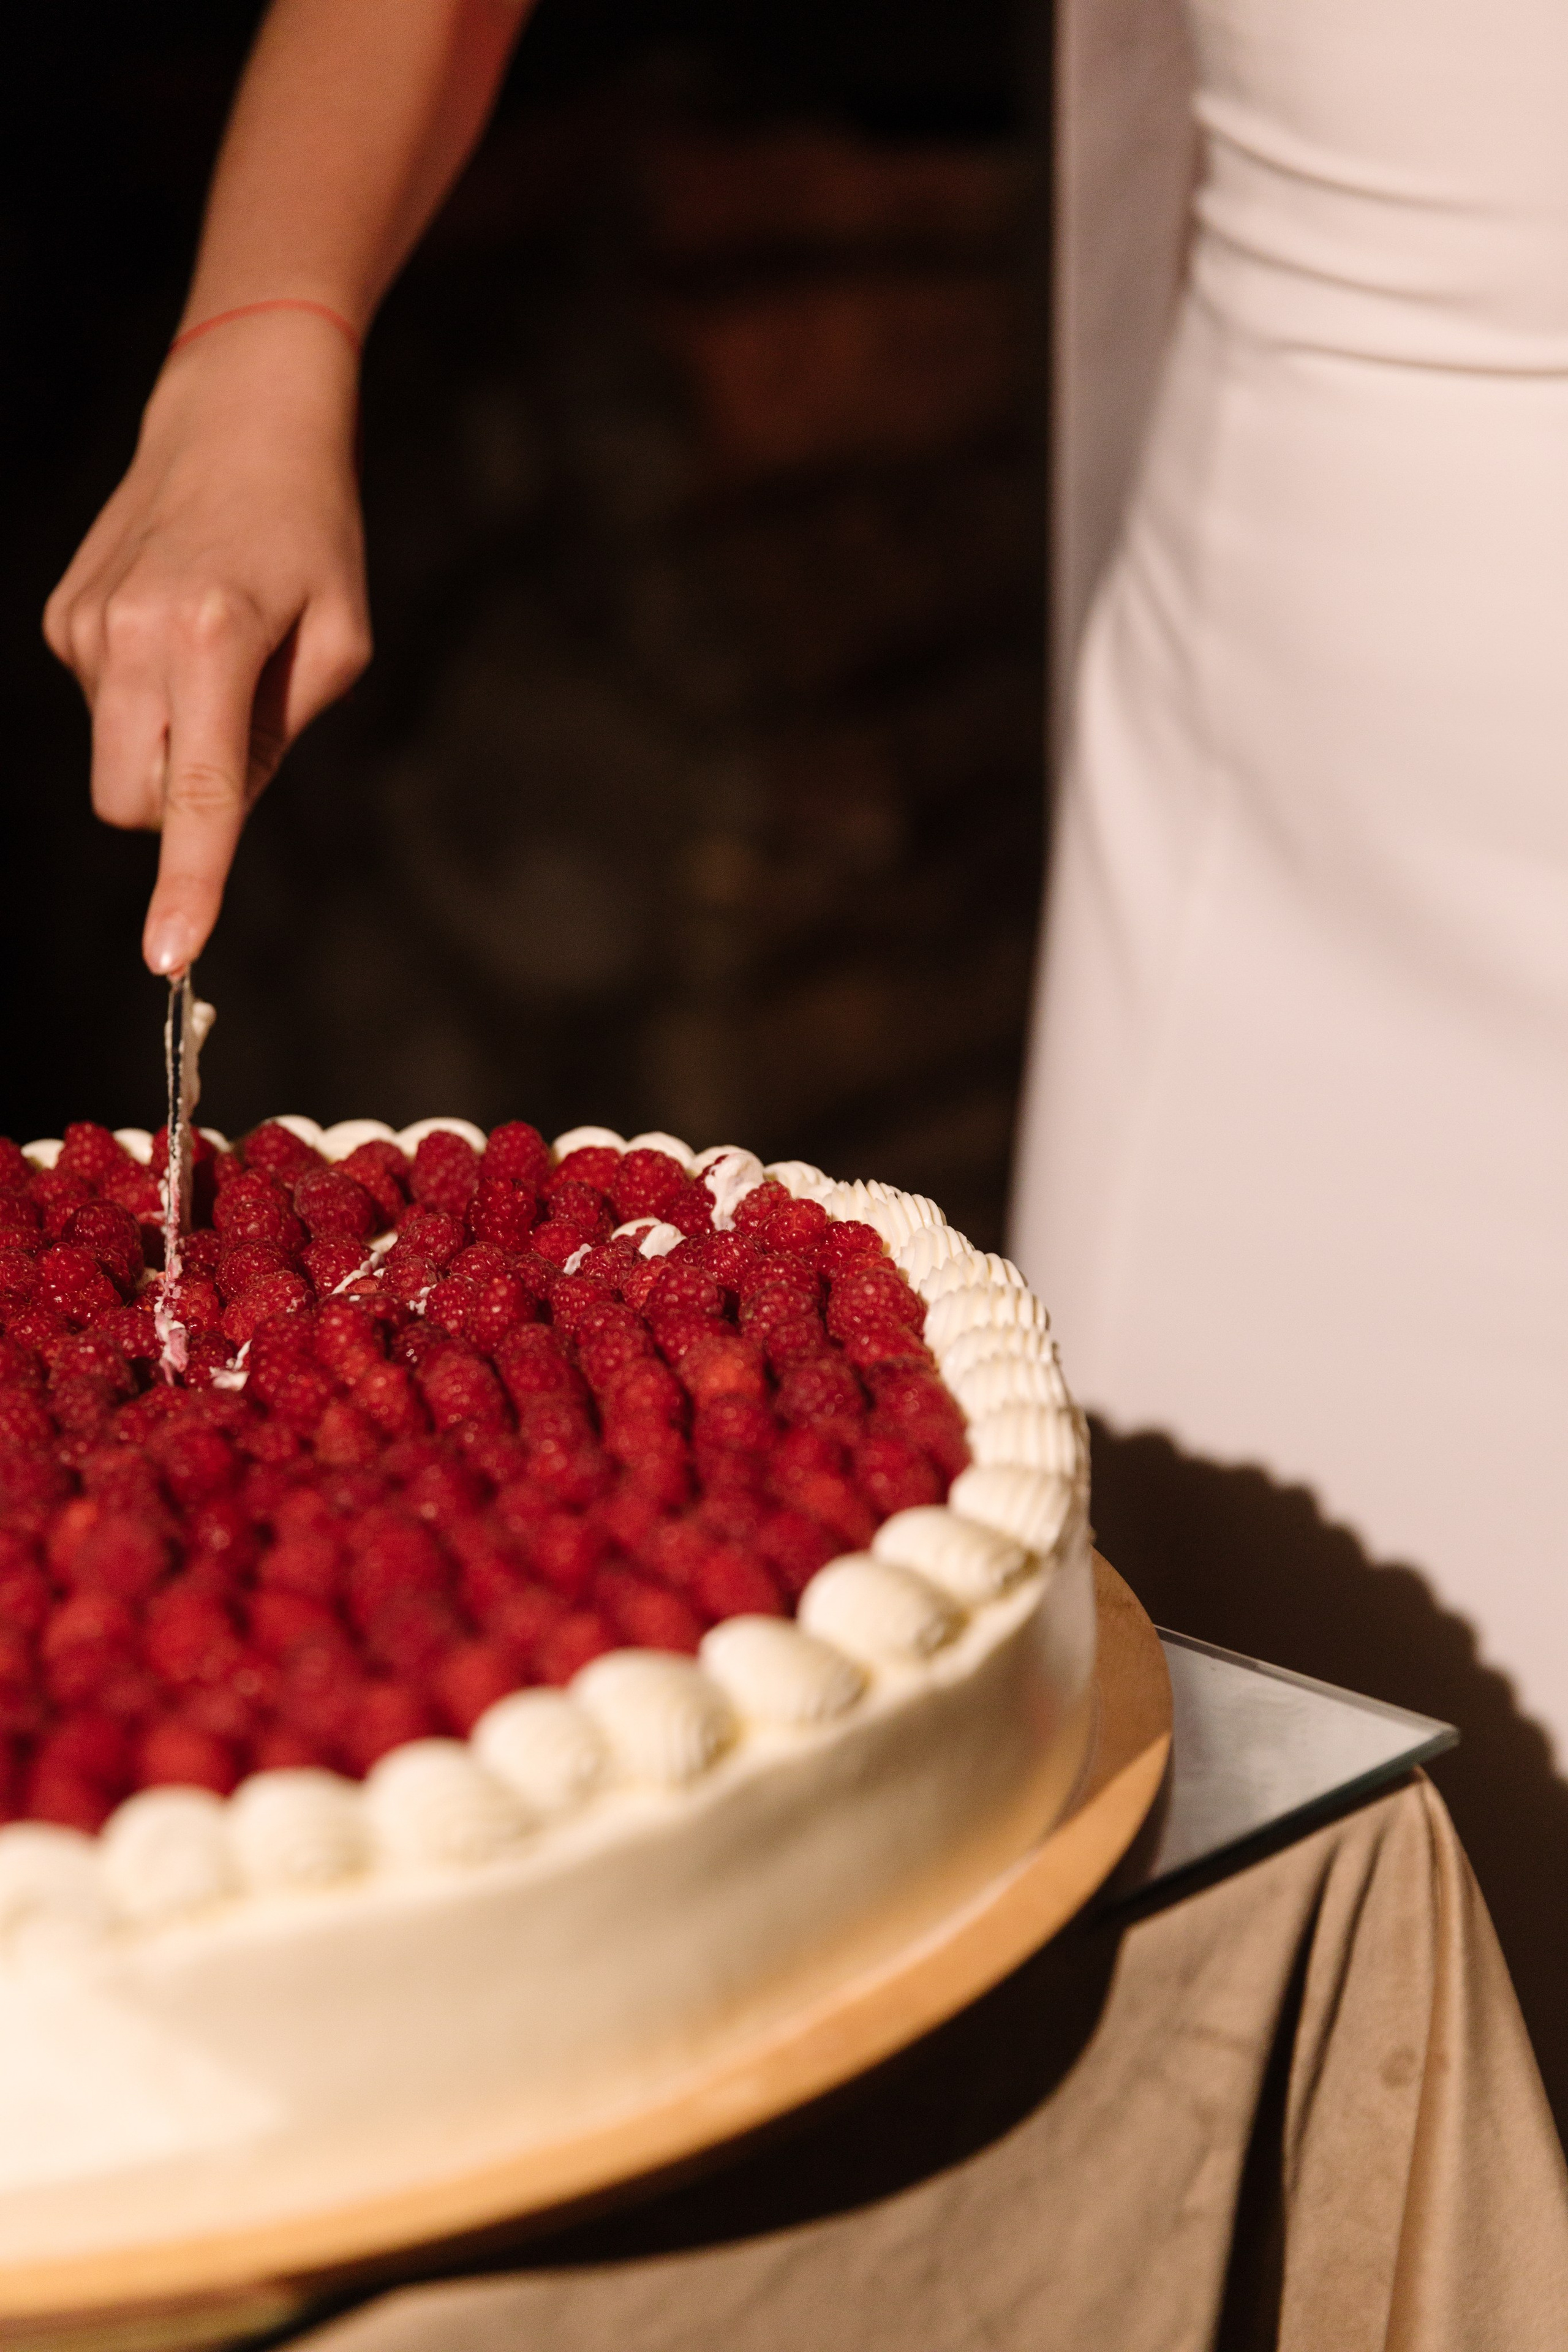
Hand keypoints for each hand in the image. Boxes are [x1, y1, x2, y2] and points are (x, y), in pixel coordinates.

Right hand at [44, 309, 371, 974]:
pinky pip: (103, 705)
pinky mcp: (62, 613)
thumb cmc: (311, 531)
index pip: (197, 794)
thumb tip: (216, 809)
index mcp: (215, 640)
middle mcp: (132, 633)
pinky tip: (180, 623)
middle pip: (129, 801)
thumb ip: (279, 736)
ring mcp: (84, 624)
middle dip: (176, 804)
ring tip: (215, 649)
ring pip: (115, 756)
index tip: (169, 957)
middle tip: (239, 729)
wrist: (237, 413)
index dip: (187, 883)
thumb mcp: (336, 640)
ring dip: (167, 737)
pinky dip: (145, 694)